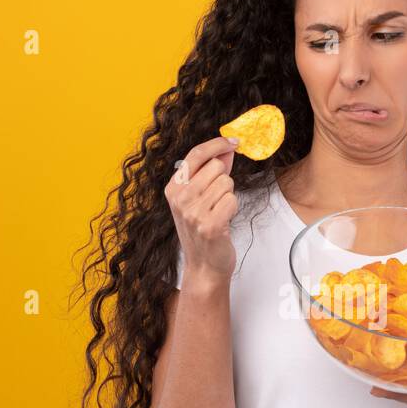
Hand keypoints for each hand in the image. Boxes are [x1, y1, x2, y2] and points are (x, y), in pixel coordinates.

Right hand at [164, 135, 239, 286]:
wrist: (204, 266)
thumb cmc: (203, 230)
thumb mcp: (199, 198)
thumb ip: (211, 171)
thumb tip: (227, 148)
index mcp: (173, 188)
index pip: (196, 154)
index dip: (217, 144)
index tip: (233, 141)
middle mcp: (180, 199)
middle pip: (216, 167)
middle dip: (224, 180)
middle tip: (217, 199)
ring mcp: (193, 212)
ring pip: (227, 183)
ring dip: (228, 197)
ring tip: (219, 212)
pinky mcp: (210, 225)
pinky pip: (232, 200)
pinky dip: (233, 209)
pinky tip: (224, 221)